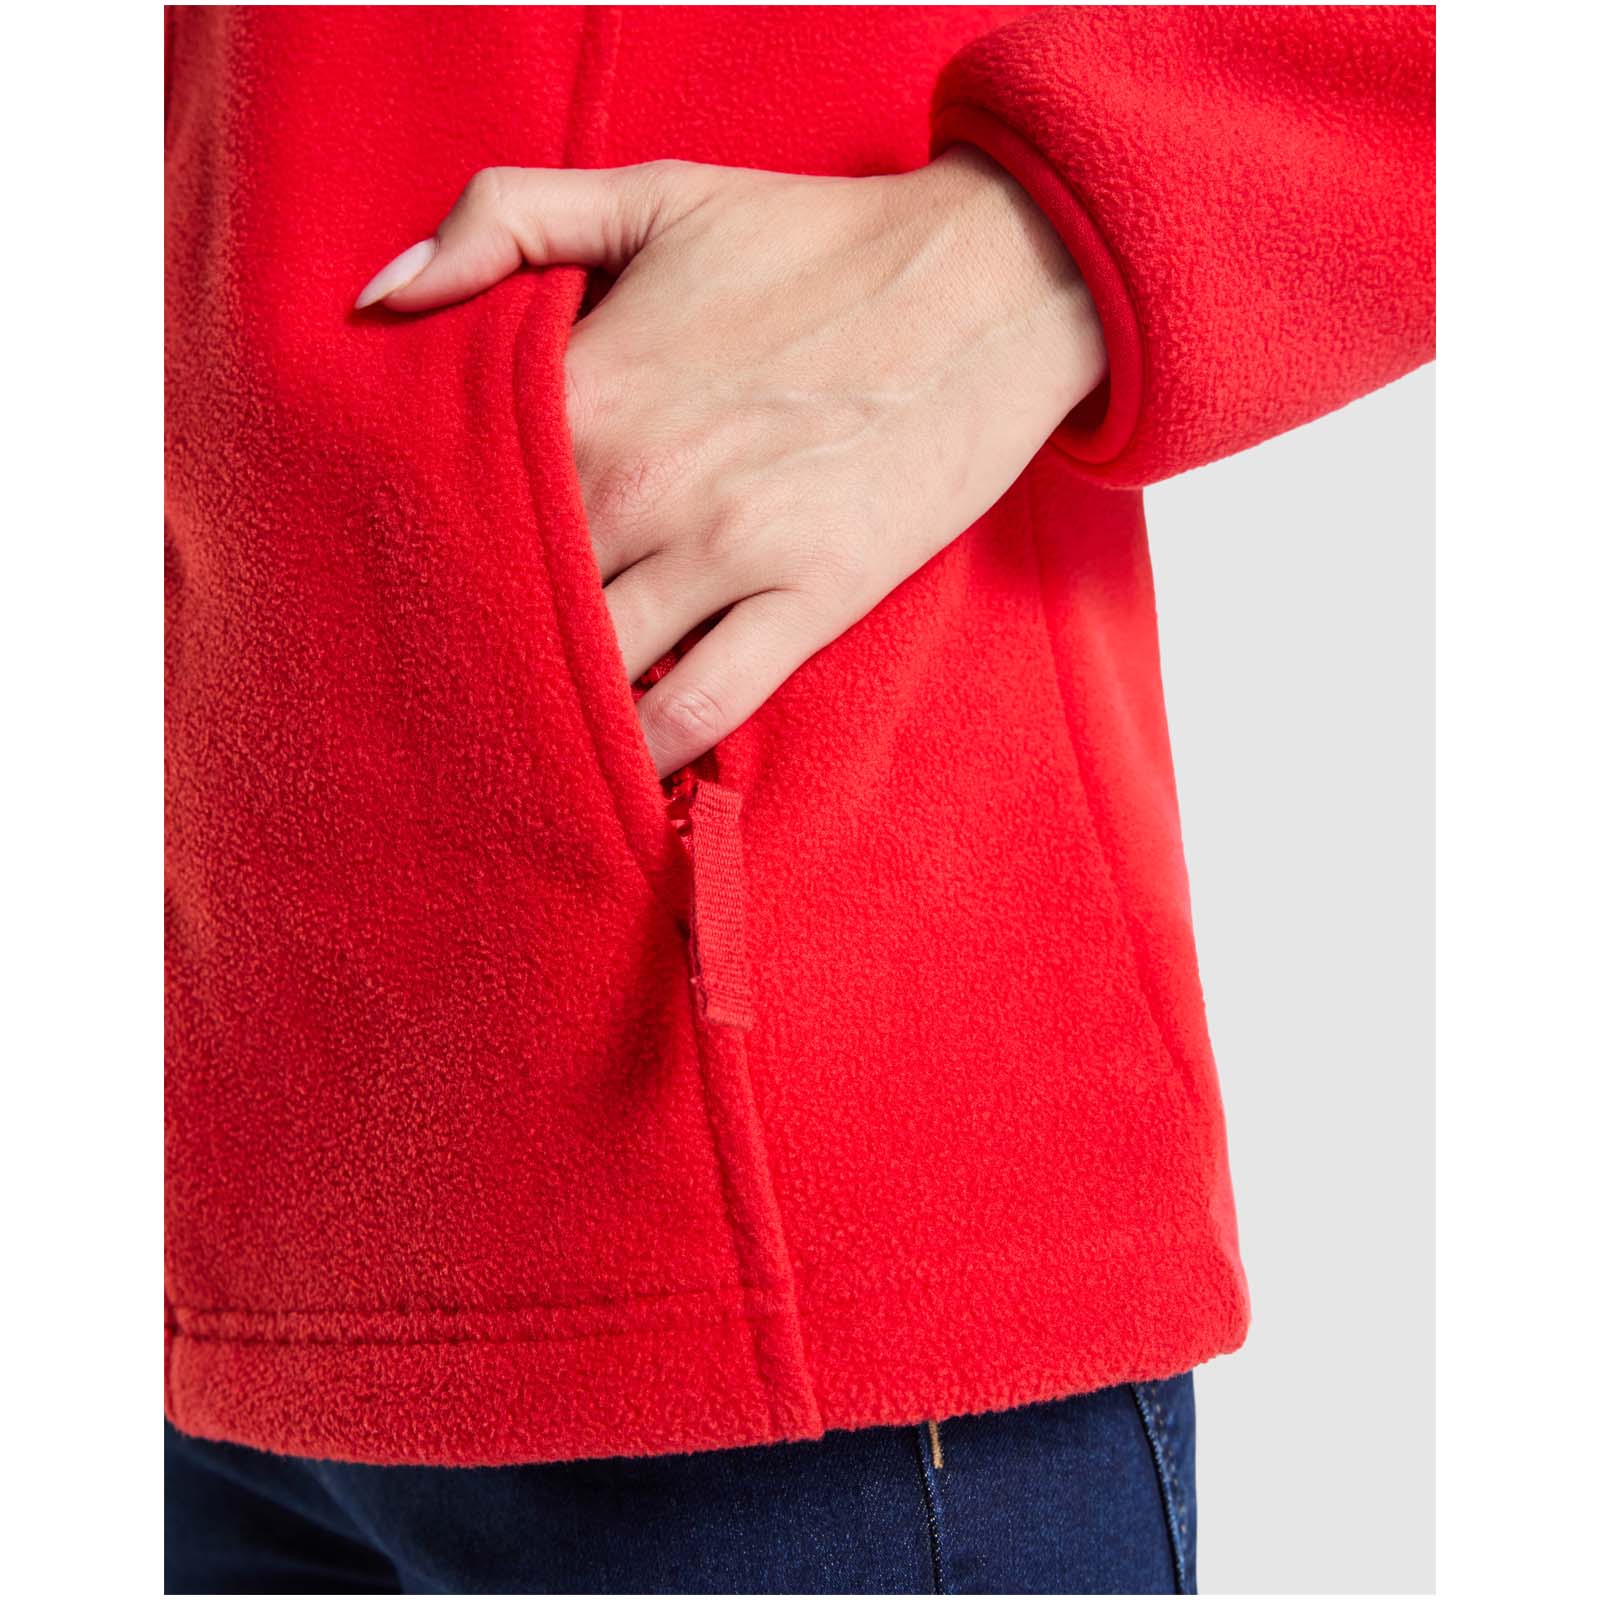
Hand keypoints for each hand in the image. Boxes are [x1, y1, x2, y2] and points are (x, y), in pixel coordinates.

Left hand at [356, 148, 1106, 776]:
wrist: (993, 278)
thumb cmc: (816, 240)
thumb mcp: (654, 192)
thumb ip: (503, 217)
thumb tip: (377, 296)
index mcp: (586, 385)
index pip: (456, 505)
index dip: (422, 558)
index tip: (405, 595)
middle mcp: (639, 478)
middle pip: (514, 604)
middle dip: (477, 651)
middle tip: (448, 690)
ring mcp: (727, 546)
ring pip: (599, 671)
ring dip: (556, 715)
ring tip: (525, 743)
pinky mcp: (810, 597)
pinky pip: (704, 709)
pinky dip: (653, 754)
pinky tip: (623, 770)